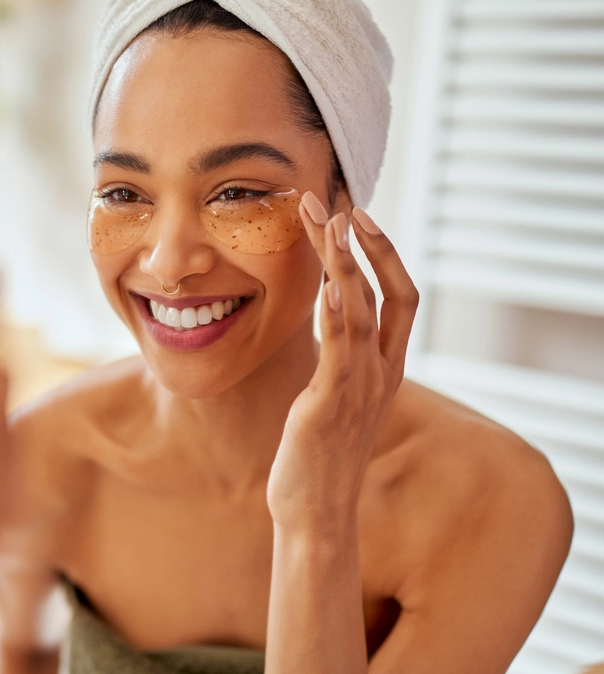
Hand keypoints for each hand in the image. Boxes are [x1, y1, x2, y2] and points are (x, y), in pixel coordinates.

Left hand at [267, 194, 418, 534]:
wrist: (315, 512)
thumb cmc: (317, 456)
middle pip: (386, 292)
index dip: (384, 254)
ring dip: (345, 264)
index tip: (358, 217)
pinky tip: (329, 288)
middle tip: (338, 202)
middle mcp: (379, 373)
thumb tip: (326, 324)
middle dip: (365, 244)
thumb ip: (339, 360)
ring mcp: (357, 388)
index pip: (400, 297)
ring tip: (328, 222)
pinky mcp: (329, 405)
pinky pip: (339, 354)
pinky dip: (338, 318)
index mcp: (383, 368)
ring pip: (363, 312)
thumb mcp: (333, 397)